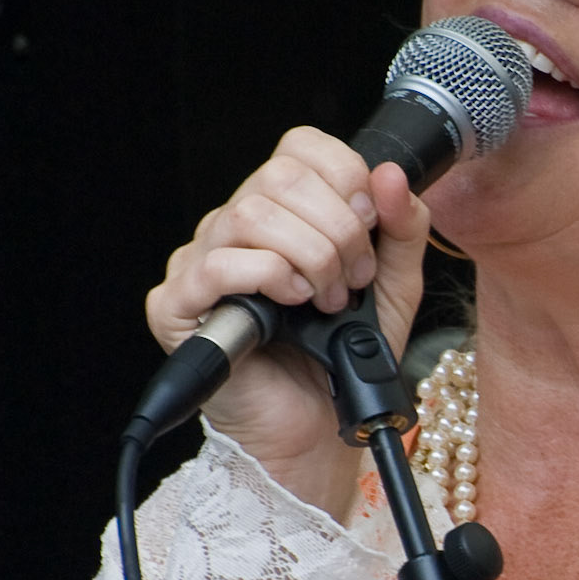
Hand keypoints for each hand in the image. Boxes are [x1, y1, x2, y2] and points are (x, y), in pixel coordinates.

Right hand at [146, 128, 429, 518]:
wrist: (320, 432)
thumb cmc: (344, 359)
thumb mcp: (392, 287)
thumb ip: (402, 229)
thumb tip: (389, 174)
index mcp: (281, 211)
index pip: (300, 147)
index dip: (344, 176)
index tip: (370, 226)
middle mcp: (234, 227)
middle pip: (279, 175)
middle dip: (337, 229)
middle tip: (352, 281)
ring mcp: (199, 263)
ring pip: (251, 213)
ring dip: (308, 256)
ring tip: (326, 302)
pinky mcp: (175, 306)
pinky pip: (218, 264)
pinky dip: (270, 277)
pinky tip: (293, 305)